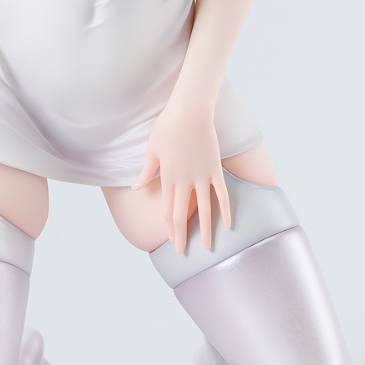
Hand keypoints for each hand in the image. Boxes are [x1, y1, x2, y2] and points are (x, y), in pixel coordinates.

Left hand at [132, 101, 232, 254]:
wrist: (189, 110)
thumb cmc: (167, 126)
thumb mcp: (152, 150)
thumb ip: (146, 172)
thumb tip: (136, 188)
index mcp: (167, 177)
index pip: (166, 210)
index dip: (168, 227)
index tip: (170, 241)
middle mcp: (184, 181)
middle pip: (181, 214)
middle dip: (181, 235)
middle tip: (183, 253)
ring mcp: (201, 176)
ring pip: (204, 210)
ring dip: (205, 230)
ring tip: (208, 248)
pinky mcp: (215, 168)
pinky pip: (222, 194)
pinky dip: (225, 210)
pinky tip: (228, 225)